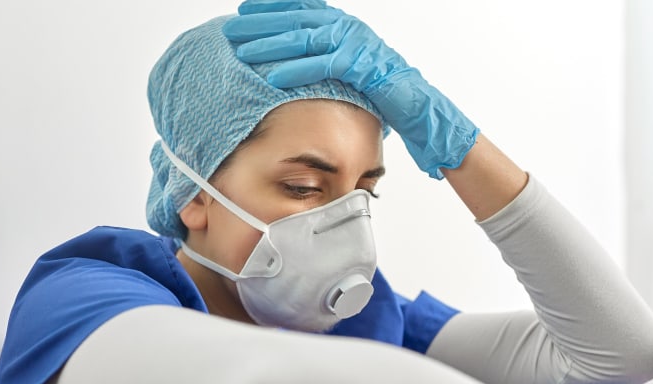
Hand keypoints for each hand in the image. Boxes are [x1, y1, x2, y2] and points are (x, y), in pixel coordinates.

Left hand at [223, 1, 478, 178]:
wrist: (419, 106)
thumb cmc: (384, 93)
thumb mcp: (351, 69)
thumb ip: (327, 58)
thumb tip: (296, 60)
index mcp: (345, 24)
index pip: (303, 6)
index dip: (274, 6)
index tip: (246, 9)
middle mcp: (348, 28)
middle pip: (297, 20)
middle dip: (261, 24)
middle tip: (232, 29)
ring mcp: (355, 44)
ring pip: (305, 40)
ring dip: (271, 46)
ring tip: (243, 54)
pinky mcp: (361, 65)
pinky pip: (321, 66)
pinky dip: (295, 72)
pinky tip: (272, 79)